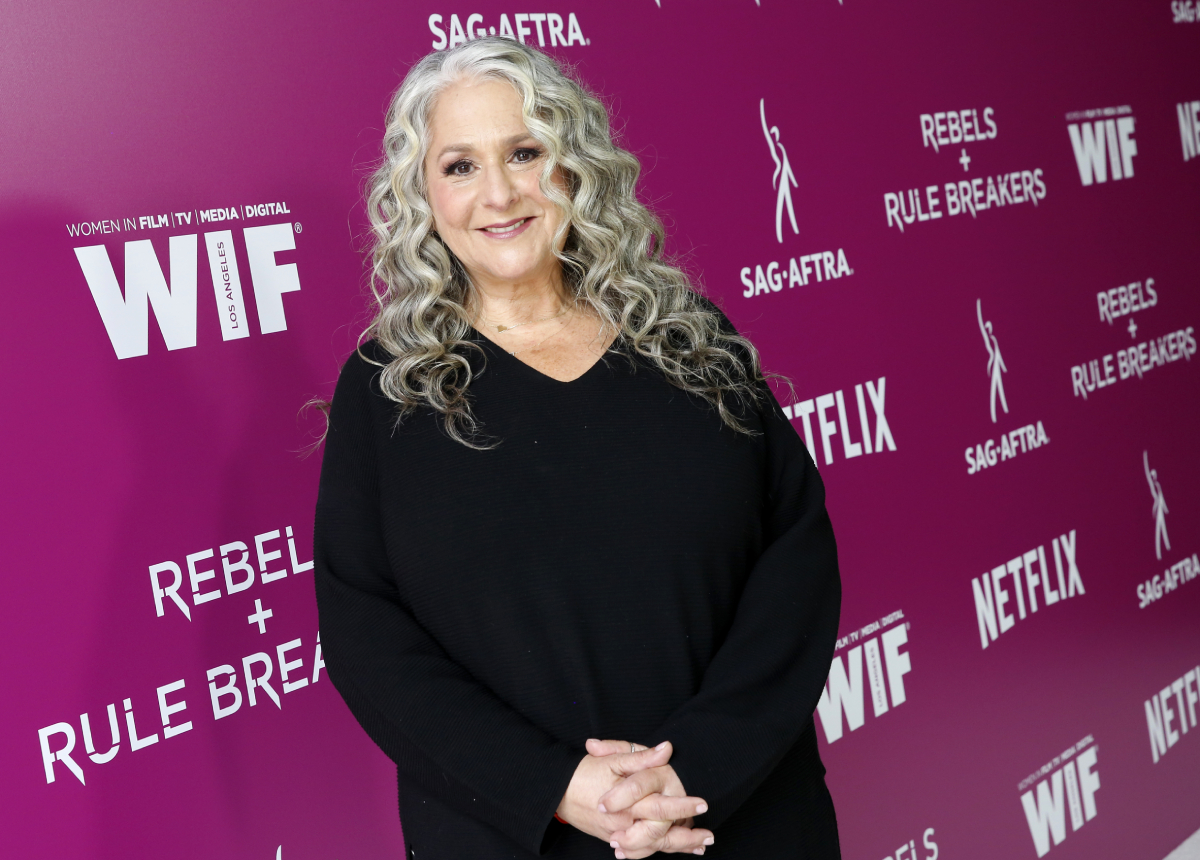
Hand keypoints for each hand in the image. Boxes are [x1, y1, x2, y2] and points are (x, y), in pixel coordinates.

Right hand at [556, 741, 713, 856]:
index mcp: (627, 802)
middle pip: (660, 835)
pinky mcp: (613, 839)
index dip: (683, 806)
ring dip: (676, 846)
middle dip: (686, 837)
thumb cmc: (585, 772)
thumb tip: (667, 749)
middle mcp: (624, 822)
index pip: (660, 808)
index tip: (703, 803)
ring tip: (699, 846)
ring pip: (651, 846)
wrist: (556, 791)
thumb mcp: (613, 759)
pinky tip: (672, 848)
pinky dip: (656, 850)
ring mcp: (618, 834)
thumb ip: (641, 757)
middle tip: (708, 835)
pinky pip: (639, 849)